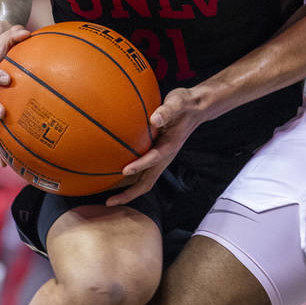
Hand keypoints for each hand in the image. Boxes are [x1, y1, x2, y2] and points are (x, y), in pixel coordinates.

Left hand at [105, 87, 202, 205]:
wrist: (196, 108)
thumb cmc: (185, 104)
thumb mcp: (178, 102)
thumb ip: (167, 111)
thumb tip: (154, 119)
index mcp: (169, 146)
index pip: (153, 159)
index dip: (140, 166)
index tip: (124, 170)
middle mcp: (164, 157)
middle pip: (146, 183)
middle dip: (129, 194)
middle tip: (109, 202)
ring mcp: (160, 158)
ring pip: (143, 180)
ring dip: (127, 191)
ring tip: (109, 198)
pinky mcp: (156, 154)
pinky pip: (142, 171)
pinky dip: (130, 177)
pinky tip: (115, 173)